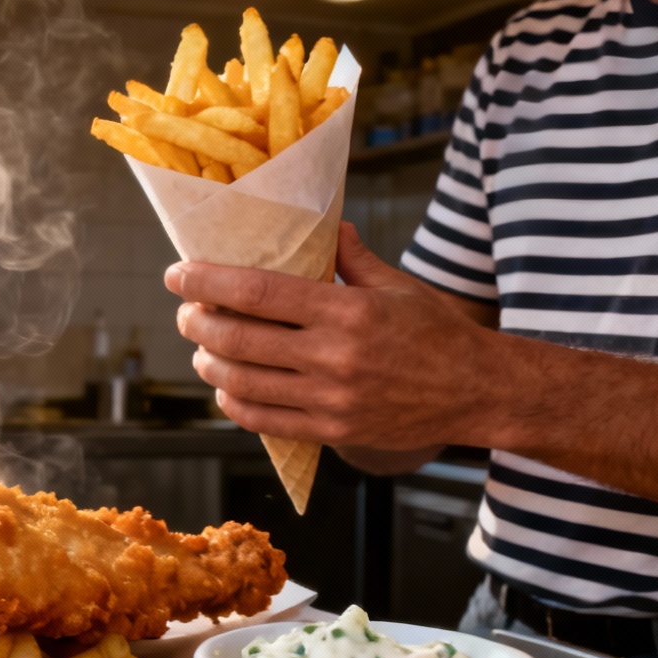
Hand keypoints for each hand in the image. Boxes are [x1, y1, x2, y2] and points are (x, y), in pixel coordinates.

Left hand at [164, 223, 497, 448]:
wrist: (480, 392)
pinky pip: (262, 420)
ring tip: (202, 349)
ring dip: (208, 363)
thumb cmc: (438, 334)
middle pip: (237, 339)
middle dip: (196, 323)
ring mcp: (330, 399)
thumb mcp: (399, 286)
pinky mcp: (332, 432)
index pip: (257, 292)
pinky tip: (227, 387)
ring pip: (241, 382)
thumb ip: (353, 259)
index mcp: (347, 311)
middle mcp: (334, 355)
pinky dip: (233, 402)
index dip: (207, 283)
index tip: (177, 274)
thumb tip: (326, 226)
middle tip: (186, 313)